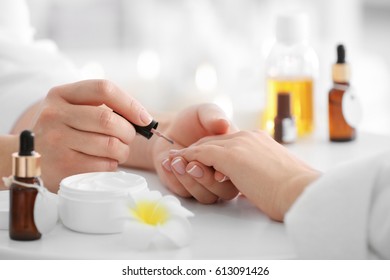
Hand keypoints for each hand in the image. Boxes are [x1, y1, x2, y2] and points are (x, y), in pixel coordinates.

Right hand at [31, 79, 152, 191]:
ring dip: (122, 151)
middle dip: (128, 132)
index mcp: (61, 94)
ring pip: (110, 145)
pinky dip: (111, 165)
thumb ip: (100, 107)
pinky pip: (103, 165)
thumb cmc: (60, 132)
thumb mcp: (71, 109)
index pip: (103, 89)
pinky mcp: (61, 166)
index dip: (130, 103)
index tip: (144, 118)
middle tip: (128, 138)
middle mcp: (54, 115)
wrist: (24, 158)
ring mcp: (55, 141)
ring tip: (117, 152)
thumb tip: (142, 119)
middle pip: (109, 120)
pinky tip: (103, 162)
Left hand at [151, 104, 239, 203]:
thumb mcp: (204, 112)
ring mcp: (206, 184)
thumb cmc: (193, 120)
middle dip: (206, 179)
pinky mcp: (188, 189)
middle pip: (225, 191)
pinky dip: (175, 179)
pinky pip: (185, 193)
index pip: (239, 171)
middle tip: (191, 164)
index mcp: (235, 156)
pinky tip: (167, 162)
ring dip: (190, 181)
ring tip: (175, 161)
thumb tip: (223, 124)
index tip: (217, 174)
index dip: (229, 174)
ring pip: (206, 197)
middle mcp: (224, 173)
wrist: (170, 129)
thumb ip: (213, 117)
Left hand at [172, 130, 320, 220]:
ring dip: (188, 155)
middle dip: (195, 152)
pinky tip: (180, 162)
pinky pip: (202, 154)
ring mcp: (240, 144)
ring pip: (206, 147)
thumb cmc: (295, 189)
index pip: (226, 143)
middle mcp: (248, 138)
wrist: (303, 191)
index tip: (198, 161)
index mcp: (258, 140)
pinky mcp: (231, 156)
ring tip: (174, 161)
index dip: (210, 153)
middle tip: (180, 160)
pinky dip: (189, 158)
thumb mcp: (276, 174)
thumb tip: (252, 179)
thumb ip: (261, 169)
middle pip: (213, 142)